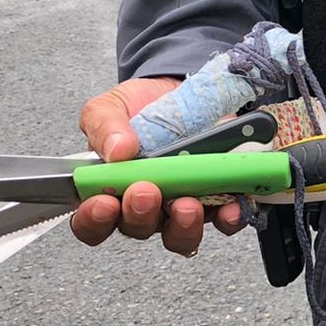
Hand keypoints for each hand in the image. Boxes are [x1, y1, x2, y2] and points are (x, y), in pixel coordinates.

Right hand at [70, 76, 248, 254]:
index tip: (103, 203)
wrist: (180, 90)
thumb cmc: (139, 109)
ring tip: (188, 203)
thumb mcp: (110, 109)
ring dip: (184, 224)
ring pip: (181, 235)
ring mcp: (182, 205)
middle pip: (138, 229)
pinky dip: (228, 217)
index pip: (94, 221)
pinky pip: (224, 220)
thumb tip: (117, 151)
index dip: (95, 220)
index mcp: (110, 190)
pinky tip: (231, 205)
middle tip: (147, 192)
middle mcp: (146, 206)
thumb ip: (104, 128)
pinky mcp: (218, 199)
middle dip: (141, 215)